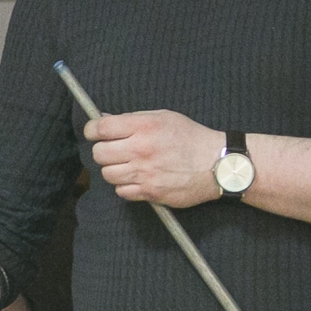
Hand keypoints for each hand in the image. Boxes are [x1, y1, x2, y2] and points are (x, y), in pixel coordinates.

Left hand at [85, 108, 223, 207]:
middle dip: (103, 151)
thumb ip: (132, 119)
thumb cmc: (191, 138)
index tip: (94, 133)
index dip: (92, 130)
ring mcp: (145, 173)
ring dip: (114, 170)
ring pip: (107, 175)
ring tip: (128, 165)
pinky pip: (121, 192)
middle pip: (99, 154)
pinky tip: (138, 178)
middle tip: (114, 150)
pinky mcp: (150, 193)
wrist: (218, 165)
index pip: (101, 129)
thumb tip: (103, 120)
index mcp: (144, 127)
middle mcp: (141, 150)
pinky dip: (125, 186)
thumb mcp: (164, 117)